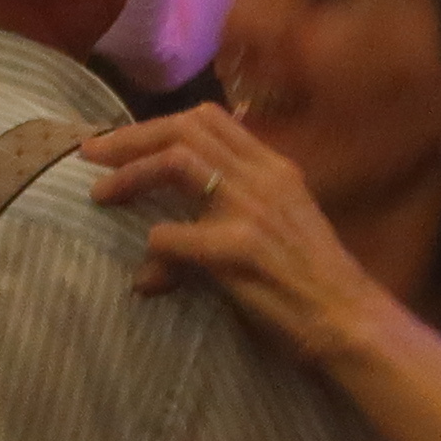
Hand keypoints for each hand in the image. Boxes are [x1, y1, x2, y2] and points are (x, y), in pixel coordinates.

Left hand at [79, 106, 397, 371]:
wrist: (350, 321)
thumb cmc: (312, 282)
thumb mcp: (279, 226)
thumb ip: (233, 207)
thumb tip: (166, 225)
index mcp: (274, 167)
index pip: (209, 119)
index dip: (156, 124)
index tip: (119, 140)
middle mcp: (265, 177)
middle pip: (186, 128)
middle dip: (130, 138)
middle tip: (91, 154)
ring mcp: (253, 210)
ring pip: (178, 162)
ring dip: (131, 175)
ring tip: (102, 194)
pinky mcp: (240, 250)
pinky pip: (172, 236)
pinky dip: (152, 251)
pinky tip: (148, 276)